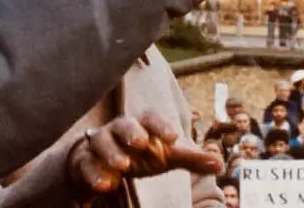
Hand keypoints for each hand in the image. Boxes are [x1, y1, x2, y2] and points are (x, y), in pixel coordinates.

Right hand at [67, 113, 222, 195]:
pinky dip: (93, 173)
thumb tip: (219, 164)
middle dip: (131, 132)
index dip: (162, 126)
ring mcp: (100, 144)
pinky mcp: (84, 161)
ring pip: (101, 142)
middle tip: (141, 142)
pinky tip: (104, 184)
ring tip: (123, 166)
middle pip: (123, 124)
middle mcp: (119, 130)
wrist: (106, 162)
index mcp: (142, 125)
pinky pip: (85, 164)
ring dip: (111, 153)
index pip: (152, 119)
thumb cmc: (141, 154)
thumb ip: (191, 159)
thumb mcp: (166, 156)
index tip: (174, 137)